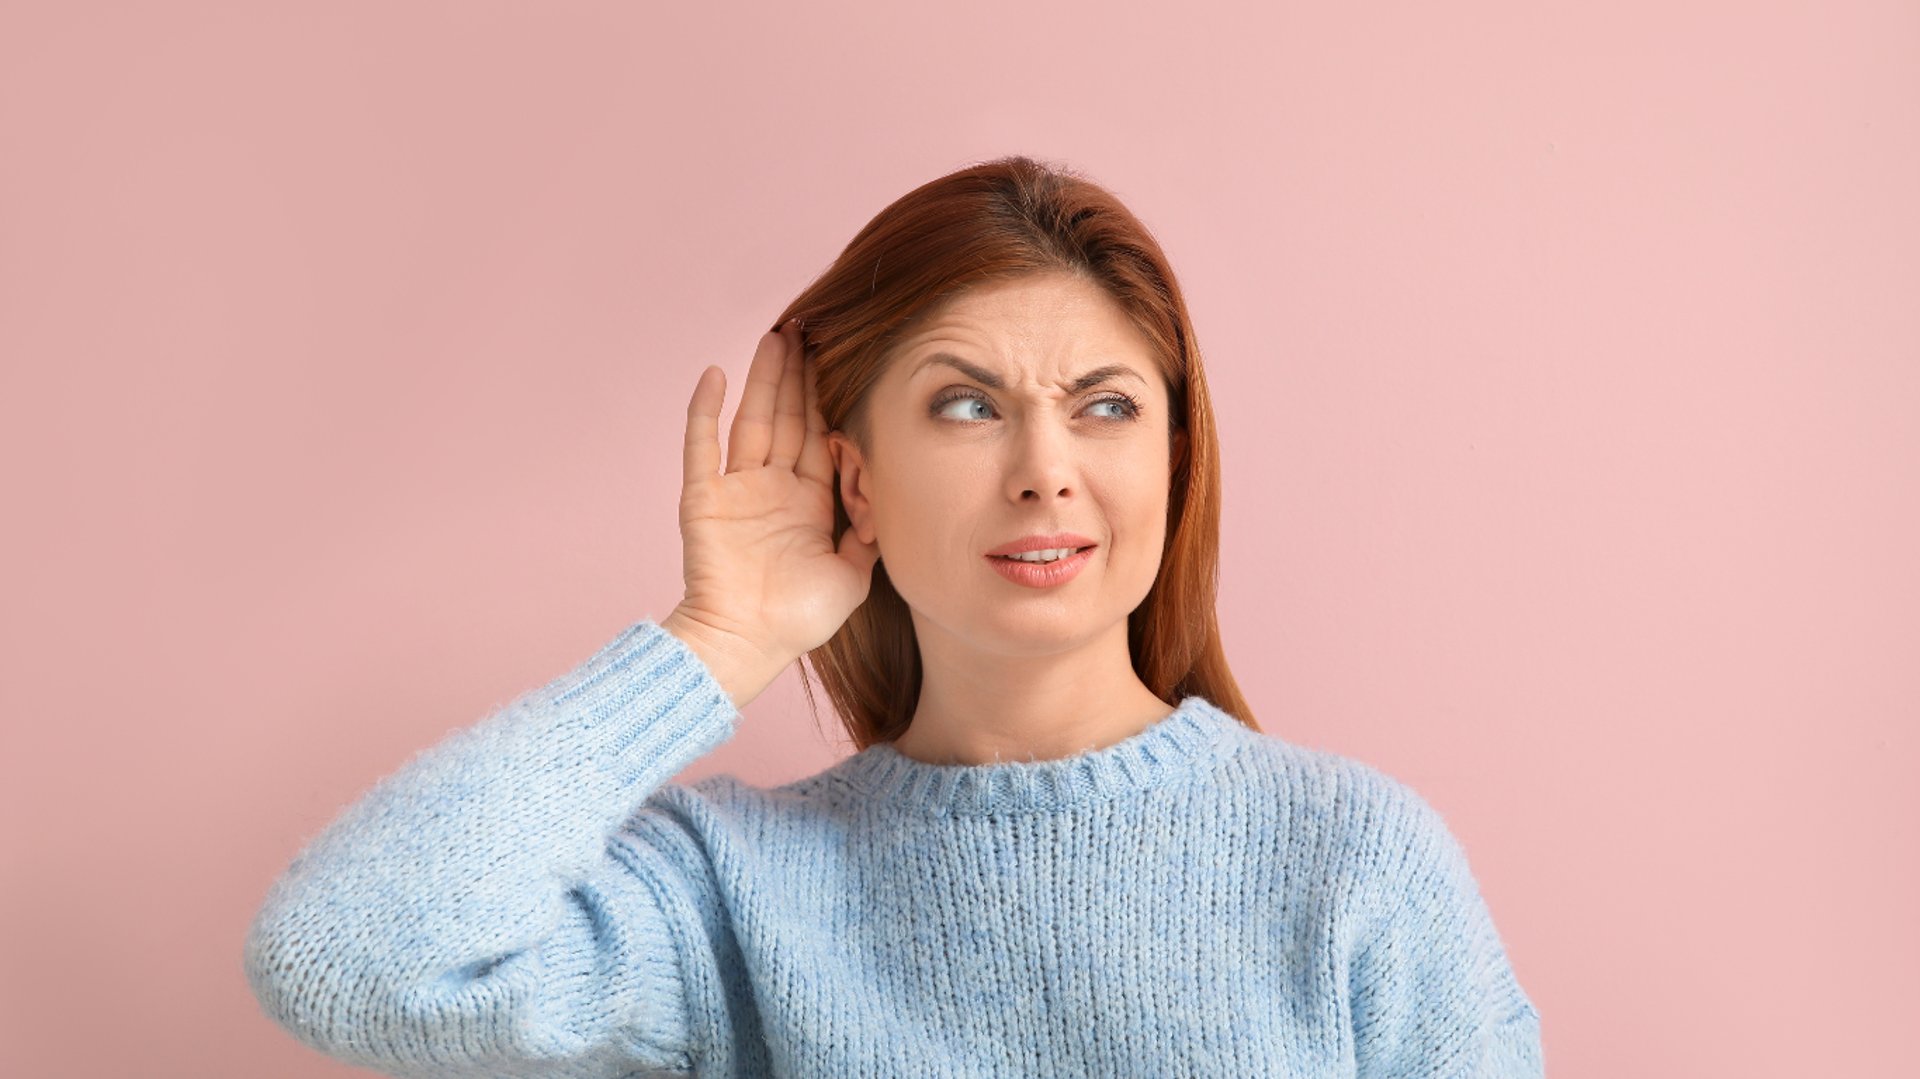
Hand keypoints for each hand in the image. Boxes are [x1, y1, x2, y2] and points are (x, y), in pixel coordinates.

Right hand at [663, 320, 880, 704]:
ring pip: (753, 420)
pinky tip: (715, 374)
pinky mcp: (704, 498)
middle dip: (799, 375)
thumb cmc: (798, 620)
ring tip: (777, 336)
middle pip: (788, 418)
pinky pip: (702, 447)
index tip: (842, 361)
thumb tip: (892, 498)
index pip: (821, 438)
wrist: (747, 645)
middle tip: (810, 328)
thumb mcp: (853, 576)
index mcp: (807, 503)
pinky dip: (705, 411)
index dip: (830, 401)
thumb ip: (872, 535)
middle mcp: (772, 489)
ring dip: (763, 379)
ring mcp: (737, 491)